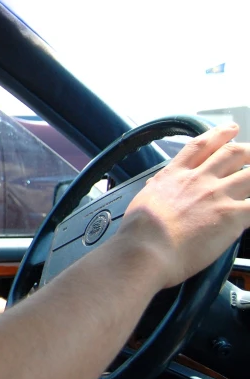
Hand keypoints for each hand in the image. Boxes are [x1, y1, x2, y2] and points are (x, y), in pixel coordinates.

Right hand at [117, 123, 249, 288]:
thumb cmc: (140, 230)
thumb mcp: (144, 198)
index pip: (201, 145)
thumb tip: (157, 186)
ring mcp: (218, 195)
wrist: (148, 248)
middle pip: (233, 153)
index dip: (219, 134)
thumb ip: (158, 188)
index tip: (229, 129)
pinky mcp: (233, 215)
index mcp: (176, 174)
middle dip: (248, 150)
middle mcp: (199, 179)